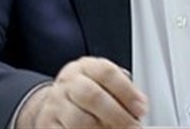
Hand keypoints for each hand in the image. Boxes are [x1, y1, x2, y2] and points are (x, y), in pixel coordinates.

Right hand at [16, 56, 147, 128]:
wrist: (54, 103)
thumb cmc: (86, 94)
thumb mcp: (102, 83)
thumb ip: (122, 91)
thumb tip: (140, 106)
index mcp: (85, 67)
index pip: (106, 73)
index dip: (127, 92)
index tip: (141, 109)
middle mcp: (68, 82)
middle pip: (92, 96)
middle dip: (116, 115)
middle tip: (132, 127)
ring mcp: (55, 104)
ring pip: (79, 120)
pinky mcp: (48, 125)